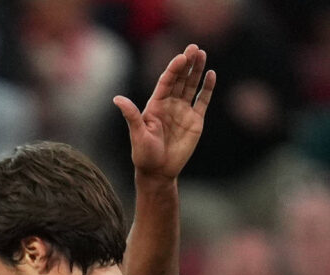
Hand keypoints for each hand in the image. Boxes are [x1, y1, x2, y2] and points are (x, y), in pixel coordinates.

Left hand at [119, 45, 214, 184]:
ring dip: (197, 70)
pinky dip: (207, 88)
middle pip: (180, 79)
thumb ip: (131, 116)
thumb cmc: (144, 155)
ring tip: (202, 54)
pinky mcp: (195, 120)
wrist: (158, 172)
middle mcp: (170, 104)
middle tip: (194, 48)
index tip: (180, 57)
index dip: (173, 69)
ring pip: (192, 86)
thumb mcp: (137, 135)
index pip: (166, 81)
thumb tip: (117, 99)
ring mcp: (183, 111)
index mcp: (155, 104)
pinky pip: (202, 101)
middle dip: (187, 63)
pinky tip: (211, 75)